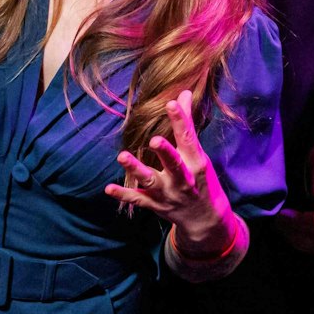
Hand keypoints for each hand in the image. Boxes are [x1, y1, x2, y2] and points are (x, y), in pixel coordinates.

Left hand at [105, 90, 237, 248]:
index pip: (188, 138)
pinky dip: (123, 194)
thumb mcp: (199, 154)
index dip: (181, 120)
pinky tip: (108, 188)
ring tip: (122, 156)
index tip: (171, 103)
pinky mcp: (155, 205)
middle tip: (154, 140)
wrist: (205, 220)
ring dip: (136, 169)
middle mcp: (183, 179)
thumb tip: (182, 93)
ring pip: (151, 181)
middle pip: (174, 164)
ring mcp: (168, 194)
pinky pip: (138, 199)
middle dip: (165, 153)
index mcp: (196, 163)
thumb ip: (187, 124)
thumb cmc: (202, 180)